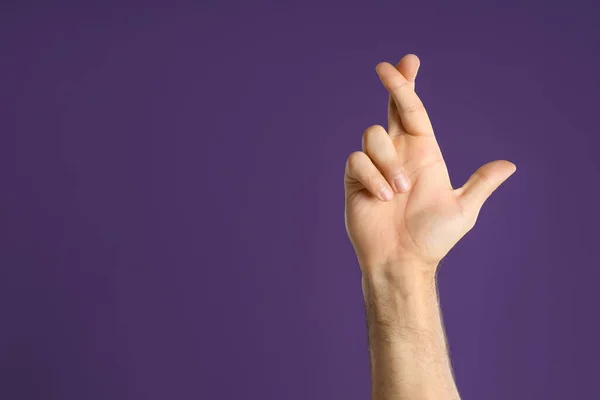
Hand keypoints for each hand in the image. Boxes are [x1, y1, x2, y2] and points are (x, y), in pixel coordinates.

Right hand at [344, 54, 515, 273]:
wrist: (401, 260)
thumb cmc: (431, 238)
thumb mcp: (463, 209)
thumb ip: (481, 184)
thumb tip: (510, 165)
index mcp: (423, 154)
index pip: (414, 112)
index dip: (409, 86)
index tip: (408, 62)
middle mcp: (398, 155)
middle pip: (391, 110)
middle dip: (392, 85)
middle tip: (386, 68)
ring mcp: (375, 166)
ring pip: (374, 136)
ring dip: (389, 163)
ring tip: (398, 193)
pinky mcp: (355, 179)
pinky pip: (357, 161)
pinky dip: (372, 177)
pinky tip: (382, 198)